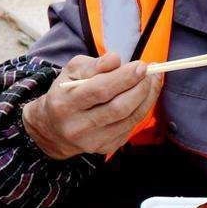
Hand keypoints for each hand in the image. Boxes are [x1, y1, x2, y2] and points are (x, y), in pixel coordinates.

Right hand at [21, 52, 161, 159]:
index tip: (141, 65)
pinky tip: (145, 96)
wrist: (54, 129)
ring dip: (147, 98)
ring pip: (129, 119)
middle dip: (140, 88)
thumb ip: (94, 64)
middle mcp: (77, 126)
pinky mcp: (105, 148)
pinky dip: (142, 109)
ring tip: (152, 81)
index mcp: (65, 104)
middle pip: (118, 108)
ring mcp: (92, 141)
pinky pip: (130, 127)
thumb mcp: (72, 72)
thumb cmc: (66, 93)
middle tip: (151, 72)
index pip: (100, 90)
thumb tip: (116, 60)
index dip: (124, 77)